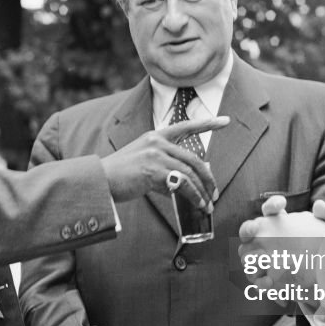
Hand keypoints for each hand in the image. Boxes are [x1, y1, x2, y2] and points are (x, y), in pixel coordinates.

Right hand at [101, 116, 229, 206]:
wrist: (99, 181)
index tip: (225, 121)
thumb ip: (165, 168)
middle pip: (193, 158)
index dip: (207, 124)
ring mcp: (156, 155)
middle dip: (208, 177)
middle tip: (214, 192)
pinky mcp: (154, 171)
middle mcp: (157, 142)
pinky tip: (198, 204)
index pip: (185, 126)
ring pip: (190, 173)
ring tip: (207, 204)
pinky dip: (193, 196)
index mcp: (155, 136)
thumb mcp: (144, 164)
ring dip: (202, 191)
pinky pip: (182, 184)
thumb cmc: (120, 176)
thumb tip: (187, 183)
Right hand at [238, 206, 324, 292]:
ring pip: (245, 255)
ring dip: (250, 257)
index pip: (270, 208)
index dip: (273, 203)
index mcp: (277, 221)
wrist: (320, 270)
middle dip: (248, 229)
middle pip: (246, 230)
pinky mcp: (264, 277)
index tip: (283, 203)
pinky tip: (269, 282)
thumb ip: (324, 215)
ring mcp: (260, 258)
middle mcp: (263, 237)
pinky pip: (255, 279)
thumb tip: (319, 205)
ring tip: (263, 259)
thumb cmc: (318, 244)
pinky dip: (259, 282)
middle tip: (255, 229)